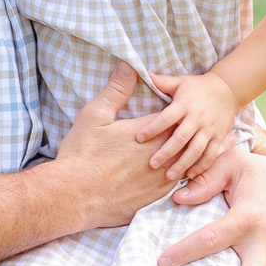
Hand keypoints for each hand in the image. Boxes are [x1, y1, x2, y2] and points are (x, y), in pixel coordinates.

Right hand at [51, 64, 176, 227]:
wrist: (74, 195)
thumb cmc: (82, 154)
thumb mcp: (94, 116)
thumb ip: (116, 91)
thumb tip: (129, 66)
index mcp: (147, 132)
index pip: (173, 117)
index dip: (174, 113)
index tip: (176, 110)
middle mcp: (158, 155)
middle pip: (182, 140)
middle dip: (184, 133)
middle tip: (192, 127)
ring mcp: (158, 180)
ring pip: (183, 165)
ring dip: (186, 157)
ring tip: (192, 152)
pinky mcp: (153, 199)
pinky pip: (176, 188)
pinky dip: (180, 180)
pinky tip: (177, 177)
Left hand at [129, 71, 238, 179]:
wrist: (228, 89)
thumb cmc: (197, 87)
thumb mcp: (180, 81)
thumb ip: (162, 81)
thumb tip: (144, 72)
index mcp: (184, 104)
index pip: (166, 118)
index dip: (152, 128)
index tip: (138, 138)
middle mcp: (197, 118)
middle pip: (180, 138)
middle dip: (166, 152)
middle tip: (151, 164)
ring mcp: (209, 129)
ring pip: (195, 150)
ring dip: (182, 164)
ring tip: (168, 176)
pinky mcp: (218, 137)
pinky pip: (211, 154)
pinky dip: (201, 166)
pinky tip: (190, 175)